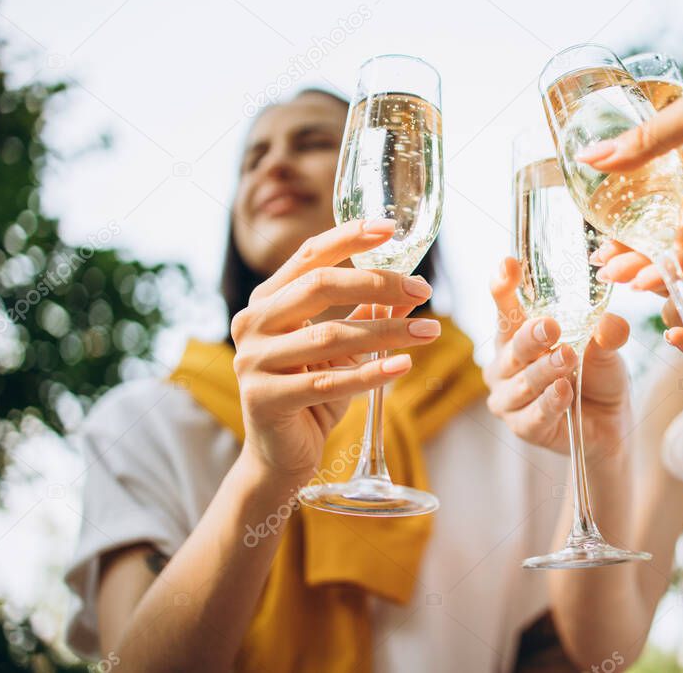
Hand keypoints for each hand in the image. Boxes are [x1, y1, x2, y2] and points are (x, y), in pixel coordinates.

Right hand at [230, 219, 439, 481]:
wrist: (282, 455)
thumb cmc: (312, 393)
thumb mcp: (343, 349)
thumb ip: (368, 314)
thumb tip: (412, 287)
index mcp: (268, 301)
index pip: (309, 256)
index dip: (349, 238)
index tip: (389, 227)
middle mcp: (253, 324)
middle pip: (318, 287)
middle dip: (376, 282)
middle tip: (422, 287)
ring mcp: (253, 362)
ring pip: (329, 336)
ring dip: (387, 330)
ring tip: (430, 331)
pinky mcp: (265, 399)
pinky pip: (328, 382)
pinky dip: (370, 373)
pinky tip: (403, 366)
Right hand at [485, 257, 631, 457]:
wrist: (610, 422)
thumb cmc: (596, 375)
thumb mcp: (606, 348)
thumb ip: (606, 334)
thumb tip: (610, 322)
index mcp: (517, 335)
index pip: (505, 307)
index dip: (503, 286)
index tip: (508, 265)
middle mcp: (505, 364)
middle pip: (511, 346)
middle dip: (530, 336)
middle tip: (550, 326)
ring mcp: (510, 398)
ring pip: (521, 383)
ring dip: (544, 371)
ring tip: (568, 358)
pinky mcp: (523, 428)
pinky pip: (531, 416)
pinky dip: (549, 403)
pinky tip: (564, 391)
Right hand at [578, 53, 682, 274]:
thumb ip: (646, 141)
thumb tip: (590, 158)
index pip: (670, 170)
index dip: (637, 193)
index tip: (604, 215)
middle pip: (679, 211)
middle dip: (642, 237)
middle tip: (607, 260)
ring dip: (661, 256)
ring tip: (622, 275)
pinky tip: (661, 274)